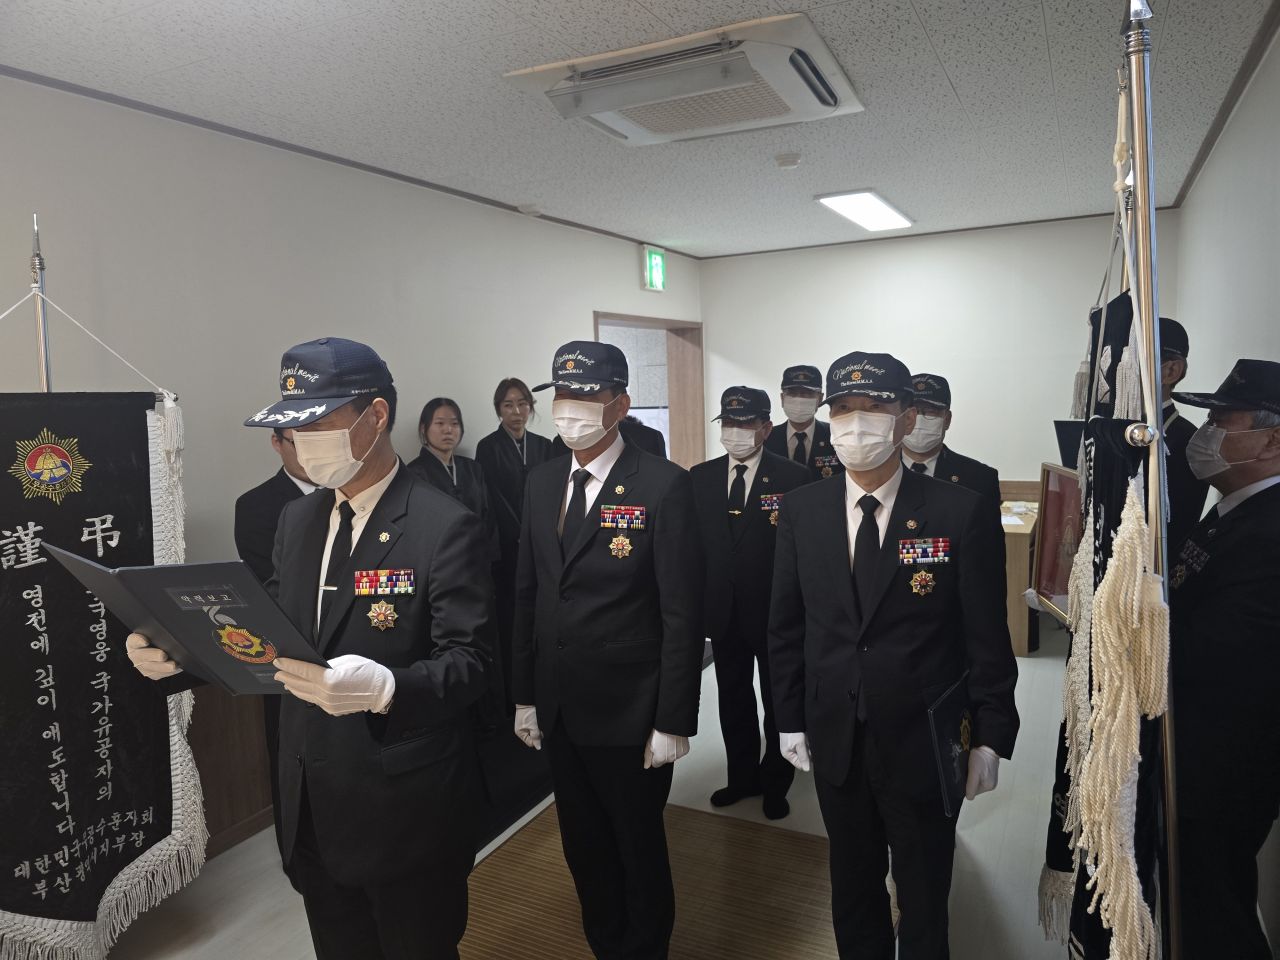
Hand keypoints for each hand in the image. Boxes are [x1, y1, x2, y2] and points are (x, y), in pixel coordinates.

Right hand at [125, 633, 181, 679]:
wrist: (166, 647)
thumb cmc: (162, 636)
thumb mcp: (159, 631)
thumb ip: (160, 629)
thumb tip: (170, 618)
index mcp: (134, 641)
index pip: (133, 640)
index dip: (138, 640)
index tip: (145, 641)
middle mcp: (136, 654)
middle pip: (141, 656)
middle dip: (152, 655)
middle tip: (163, 655)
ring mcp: (142, 665)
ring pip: (150, 668)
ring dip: (162, 667)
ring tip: (173, 665)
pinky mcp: (152, 673)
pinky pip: (159, 674)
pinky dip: (168, 672)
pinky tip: (176, 668)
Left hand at [274, 655, 393, 716]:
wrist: (382, 691)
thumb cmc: (368, 671)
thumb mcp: (347, 661)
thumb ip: (328, 665)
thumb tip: (314, 667)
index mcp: (330, 679)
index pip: (304, 671)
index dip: (290, 665)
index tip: (279, 661)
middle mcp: (326, 694)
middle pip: (301, 684)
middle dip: (288, 677)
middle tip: (277, 671)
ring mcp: (328, 704)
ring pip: (305, 695)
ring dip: (294, 687)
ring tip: (285, 681)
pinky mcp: (331, 710)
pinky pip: (314, 700)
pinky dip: (305, 694)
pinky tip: (301, 690)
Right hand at [514, 704, 541, 749]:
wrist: (527, 702)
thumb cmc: (528, 713)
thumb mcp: (533, 726)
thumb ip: (536, 737)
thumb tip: (538, 747)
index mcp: (520, 733)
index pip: (530, 743)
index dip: (536, 739)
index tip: (538, 732)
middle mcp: (521, 731)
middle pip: (532, 738)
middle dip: (537, 734)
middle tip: (538, 726)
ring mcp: (524, 726)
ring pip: (534, 733)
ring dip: (537, 729)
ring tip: (536, 722)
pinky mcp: (528, 722)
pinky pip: (533, 727)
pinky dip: (536, 725)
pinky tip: (536, 720)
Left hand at [643, 729, 688, 768]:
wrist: (673, 723)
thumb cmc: (660, 730)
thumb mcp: (649, 742)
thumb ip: (647, 756)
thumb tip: (646, 765)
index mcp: (660, 758)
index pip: (656, 764)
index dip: (654, 756)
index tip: (655, 749)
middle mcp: (670, 758)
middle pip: (664, 760)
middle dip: (663, 753)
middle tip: (662, 743)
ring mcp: (678, 754)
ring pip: (672, 756)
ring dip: (670, 751)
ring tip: (668, 740)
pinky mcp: (685, 750)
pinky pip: (680, 752)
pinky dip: (677, 748)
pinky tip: (674, 740)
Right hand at [779, 732, 810, 771]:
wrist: (791, 718)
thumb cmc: (792, 732)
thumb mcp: (799, 745)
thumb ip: (804, 757)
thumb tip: (807, 769)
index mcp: (788, 755)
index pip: (800, 765)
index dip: (807, 762)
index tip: (811, 756)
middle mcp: (791, 752)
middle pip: (804, 758)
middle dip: (808, 753)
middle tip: (808, 746)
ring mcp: (795, 746)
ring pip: (806, 751)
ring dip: (809, 747)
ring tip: (807, 740)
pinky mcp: (798, 741)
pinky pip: (806, 745)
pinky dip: (808, 743)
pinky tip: (807, 738)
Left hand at [965, 746, 999, 800]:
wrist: (988, 745)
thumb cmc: (981, 758)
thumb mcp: (974, 773)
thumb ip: (971, 786)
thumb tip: (969, 798)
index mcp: (988, 787)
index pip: (972, 792)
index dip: (967, 785)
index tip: (967, 775)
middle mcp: (991, 784)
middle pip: (974, 787)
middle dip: (970, 780)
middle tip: (969, 770)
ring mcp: (991, 778)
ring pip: (976, 781)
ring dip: (972, 775)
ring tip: (972, 766)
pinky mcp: (990, 772)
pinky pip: (979, 775)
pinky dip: (976, 771)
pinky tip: (975, 765)